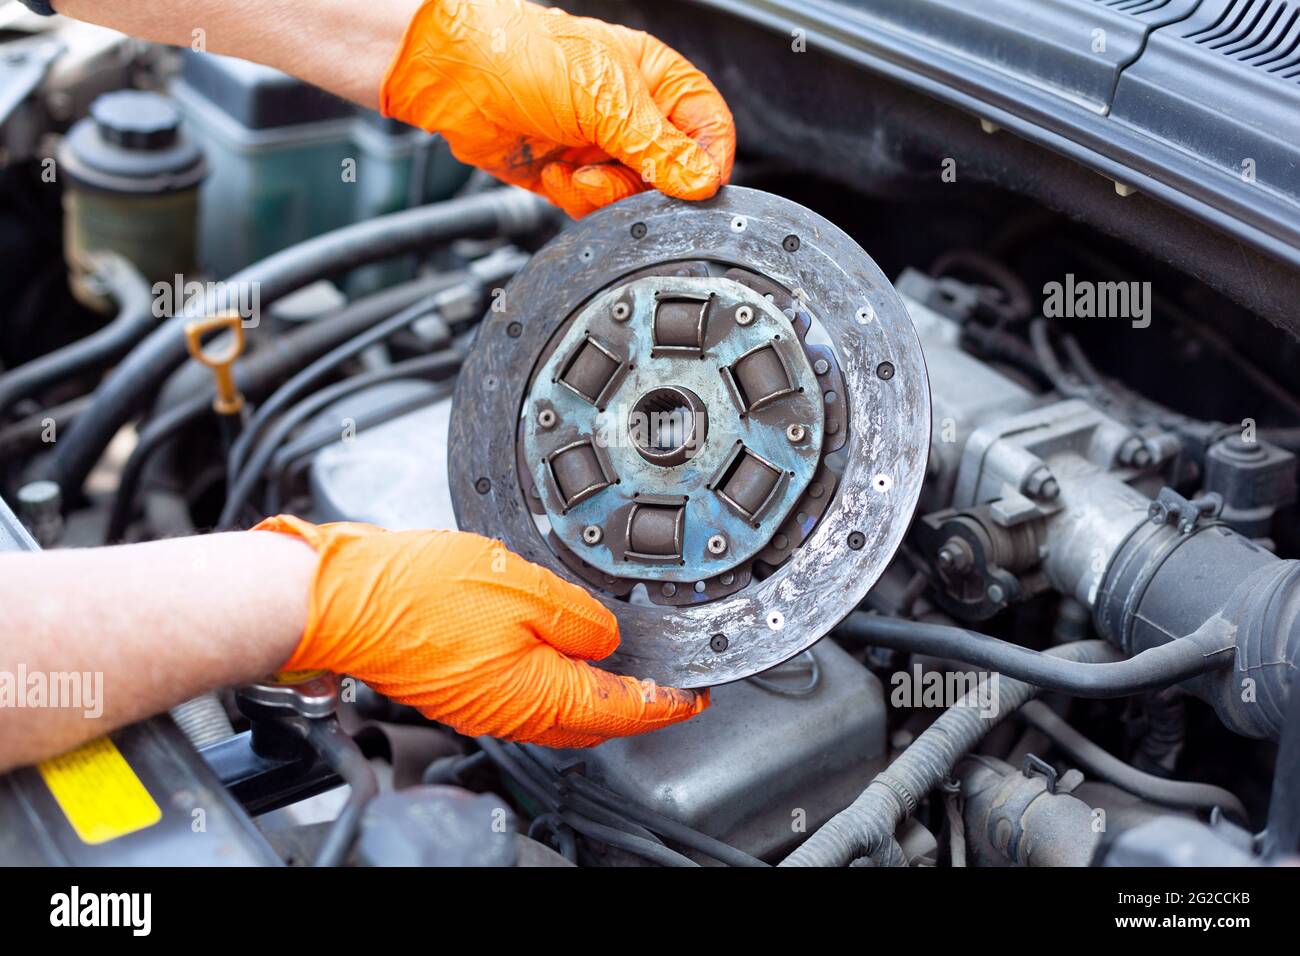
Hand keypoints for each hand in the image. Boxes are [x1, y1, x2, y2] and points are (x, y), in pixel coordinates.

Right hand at [255, 516, 708, 746]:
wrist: (342, 599)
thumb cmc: (416, 593)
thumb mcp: (521, 588)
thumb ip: (576, 618)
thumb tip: (606, 638)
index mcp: (538, 694)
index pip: (624, 709)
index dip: (666, 702)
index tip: (692, 695)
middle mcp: (512, 712)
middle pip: (592, 718)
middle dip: (633, 702)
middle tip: (662, 679)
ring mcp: (483, 703)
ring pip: (557, 707)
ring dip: (591, 687)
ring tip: (616, 660)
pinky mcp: (460, 686)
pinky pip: (523, 691)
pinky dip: (552, 675)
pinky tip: (552, 646)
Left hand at [381, 0, 735, 216]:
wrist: (458, 77)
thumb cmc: (526, 56)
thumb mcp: (607, 100)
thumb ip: (659, 148)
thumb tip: (700, 181)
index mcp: (657, 80)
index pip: (709, 128)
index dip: (707, 161)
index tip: (696, 187)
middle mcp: (633, 115)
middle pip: (671, 174)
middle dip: (642, 184)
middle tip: (617, 174)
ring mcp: (602, 147)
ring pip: (632, 197)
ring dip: (604, 195)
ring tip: (578, 173)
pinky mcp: (573, 176)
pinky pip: (595, 208)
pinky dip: (576, 199)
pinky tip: (556, 174)